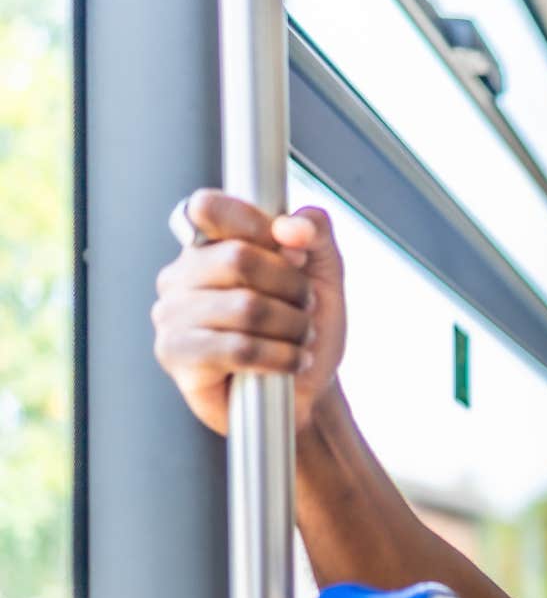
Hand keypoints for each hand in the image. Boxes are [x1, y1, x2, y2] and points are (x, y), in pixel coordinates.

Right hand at [152, 189, 346, 435]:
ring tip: (301, 338)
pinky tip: (291, 361)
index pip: (208, 208)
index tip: (294, 254)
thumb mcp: (325, 271)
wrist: (308, 390)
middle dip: (292, 286)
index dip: (257, 224)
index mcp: (207, 245)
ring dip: (292, 326)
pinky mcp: (176, 356)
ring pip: (245, 307)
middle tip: (306, 307)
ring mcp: (171, 315)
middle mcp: (180, 276)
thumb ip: (315, 232)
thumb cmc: (307, 326)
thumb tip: (290, 226)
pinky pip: (238, 348)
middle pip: (239, 258)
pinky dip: (280, 356)